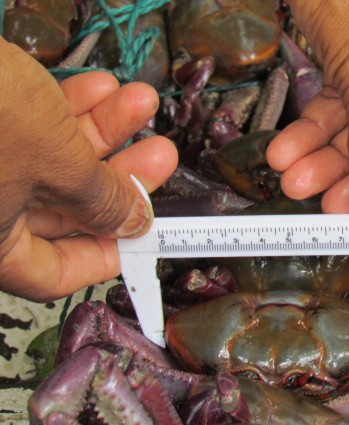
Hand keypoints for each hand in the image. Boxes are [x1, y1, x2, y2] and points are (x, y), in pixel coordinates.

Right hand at [0, 38, 177, 300]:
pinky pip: (29, 128)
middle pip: (65, 209)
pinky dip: (66, 109)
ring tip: (141, 103)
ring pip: (51, 161)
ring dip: (102, 131)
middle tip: (160, 154)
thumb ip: (101, 198)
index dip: (107, 253)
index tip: (145, 230)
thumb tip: (135, 221)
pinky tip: (103, 86)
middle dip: (118, 175)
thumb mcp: (56, 162)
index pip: (54, 273)